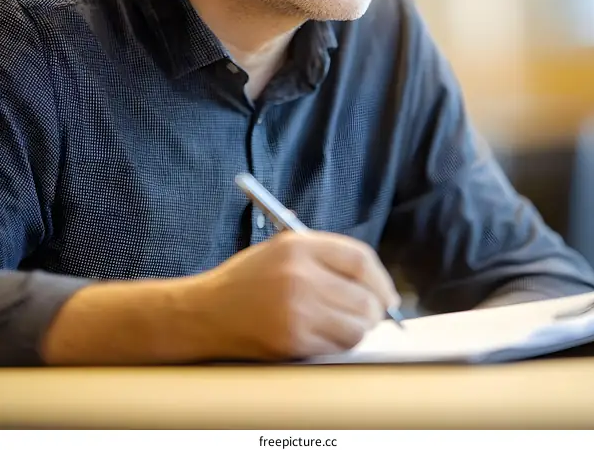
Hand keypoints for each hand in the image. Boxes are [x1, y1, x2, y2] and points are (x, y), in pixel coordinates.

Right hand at [193, 231, 399, 359]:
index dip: (380, 279)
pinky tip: (327, 336)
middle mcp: (300, 276)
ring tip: (348, 325)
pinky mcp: (292, 341)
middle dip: (376, 309)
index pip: (359, 259)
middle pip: (364, 297)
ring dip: (360, 329)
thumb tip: (372, 280)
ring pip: (356, 327)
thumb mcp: (282, 249)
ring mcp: (297, 311)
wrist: (206, 313)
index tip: (386, 293)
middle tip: (372, 314)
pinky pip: (337, 347)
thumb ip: (324, 256)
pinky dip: (340, 344)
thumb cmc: (247, 280)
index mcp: (298, 246)